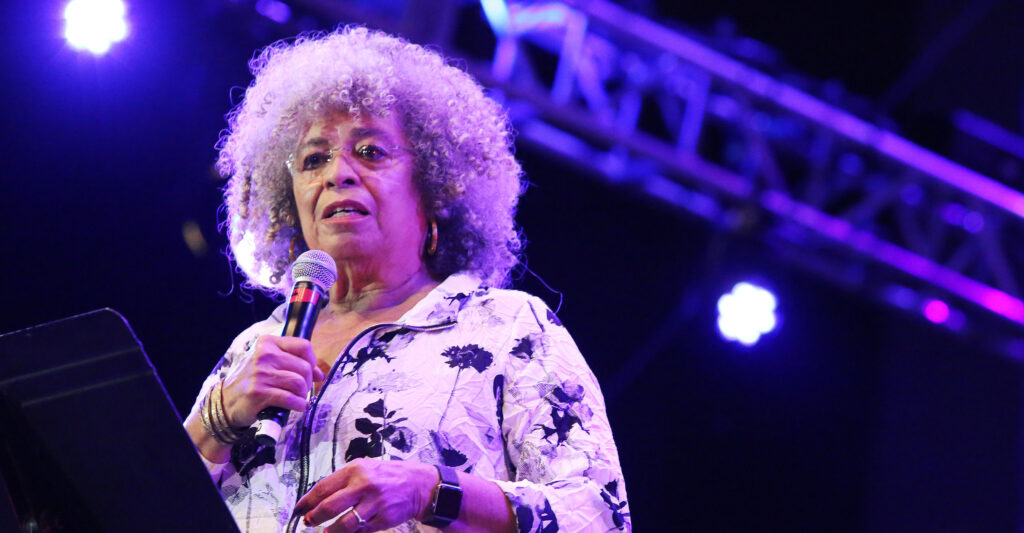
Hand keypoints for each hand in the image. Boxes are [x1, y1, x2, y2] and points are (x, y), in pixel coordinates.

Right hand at [220, 335, 324, 426]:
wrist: (227, 401)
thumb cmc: (252, 381)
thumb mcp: (269, 363)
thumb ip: (293, 363)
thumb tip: (319, 374)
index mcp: (268, 343)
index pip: (303, 346)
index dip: (313, 361)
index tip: (312, 373)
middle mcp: (264, 355)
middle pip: (304, 367)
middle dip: (308, 382)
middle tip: (302, 390)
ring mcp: (260, 374)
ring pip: (299, 383)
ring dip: (303, 394)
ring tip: (298, 398)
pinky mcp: (259, 393)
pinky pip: (290, 398)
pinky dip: (299, 404)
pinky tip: (298, 406)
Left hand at [294, 458, 437, 531]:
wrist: (418, 484)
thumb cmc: (387, 476)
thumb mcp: (364, 469)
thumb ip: (343, 481)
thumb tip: (318, 498)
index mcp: (355, 470)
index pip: (324, 487)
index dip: (308, 501)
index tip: (299, 509)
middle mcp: (364, 485)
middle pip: (330, 507)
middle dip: (314, 518)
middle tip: (308, 522)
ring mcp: (374, 503)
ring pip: (344, 524)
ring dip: (331, 530)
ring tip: (326, 531)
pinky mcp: (383, 519)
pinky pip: (361, 530)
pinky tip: (347, 532)